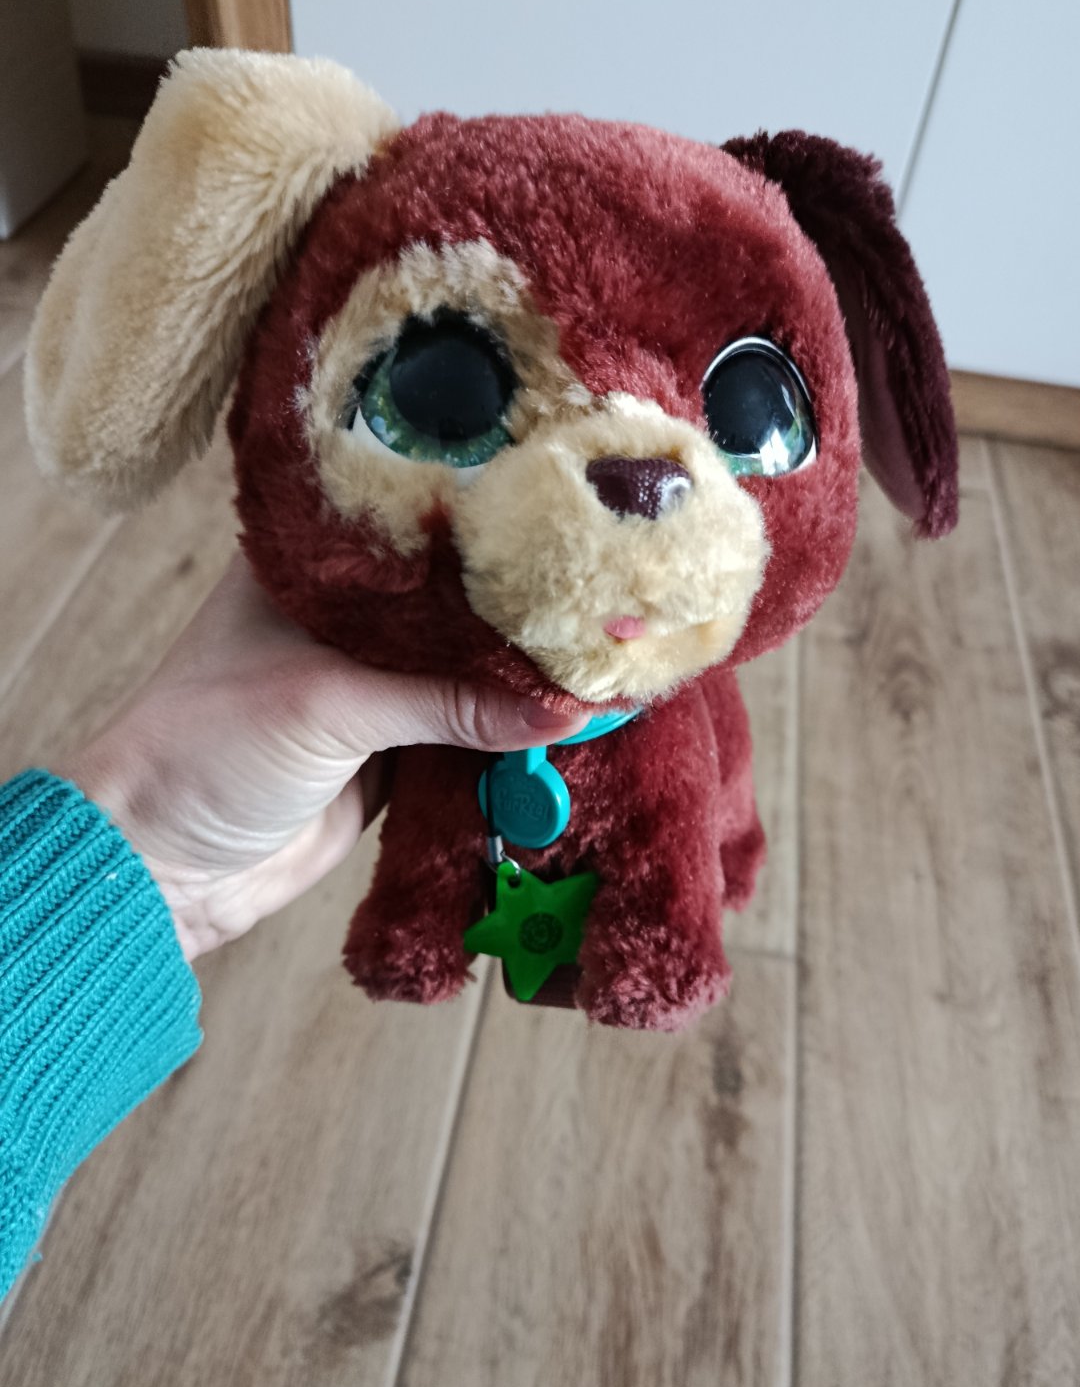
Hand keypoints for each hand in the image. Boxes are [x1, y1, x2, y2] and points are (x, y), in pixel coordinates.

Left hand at [56, 554, 587, 959]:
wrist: (160, 869)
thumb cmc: (206, 750)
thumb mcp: (329, 705)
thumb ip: (448, 702)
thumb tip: (566, 708)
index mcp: (313, 563)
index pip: (419, 525)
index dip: (491, 523)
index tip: (572, 517)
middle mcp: (348, 614)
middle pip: (456, 603)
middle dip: (524, 609)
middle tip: (613, 593)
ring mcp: (373, 685)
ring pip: (469, 673)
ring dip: (525, 680)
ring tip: (611, 656)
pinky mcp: (391, 754)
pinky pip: (467, 738)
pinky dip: (511, 740)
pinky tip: (573, 726)